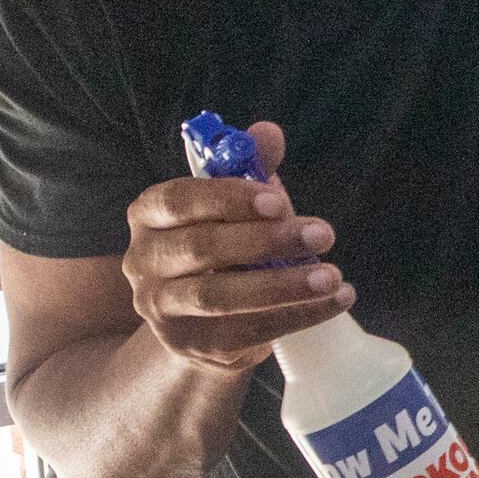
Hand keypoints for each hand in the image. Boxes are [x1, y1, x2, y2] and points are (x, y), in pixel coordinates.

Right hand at [121, 117, 351, 374]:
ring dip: (283, 285)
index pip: (177, 201)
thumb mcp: (236, 206)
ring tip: (332, 275)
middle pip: (201, 249)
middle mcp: (143, 263)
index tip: (280, 200)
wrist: (205, 323)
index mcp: (148, 217)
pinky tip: (335, 300)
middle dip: (267, 240)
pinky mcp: (194, 345)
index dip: (227, 198)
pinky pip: (249, 331)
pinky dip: (298, 315)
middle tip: (323, 233)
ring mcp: (163, 310)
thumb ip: (250, 168)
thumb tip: (268, 133)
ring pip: (221, 296)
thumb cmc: (225, 248)